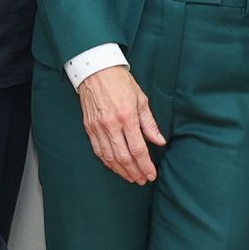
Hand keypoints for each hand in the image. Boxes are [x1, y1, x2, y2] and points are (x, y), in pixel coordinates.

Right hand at [77, 65, 166, 183]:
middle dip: (135, 172)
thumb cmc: (120, 82)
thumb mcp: (141, 99)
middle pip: (124, 157)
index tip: (151, 174)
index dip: (145, 165)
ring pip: (110, 158)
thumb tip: (159, 142)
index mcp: (126, 116)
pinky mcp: (89, 128)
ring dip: (122, 171)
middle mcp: (111, 125)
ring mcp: (98, 128)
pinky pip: (98, 151)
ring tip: (132, 178)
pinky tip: (116, 168)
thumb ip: (149, 123)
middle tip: (143, 180)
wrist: (95, 70)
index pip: (138, 149)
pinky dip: (108, 162)